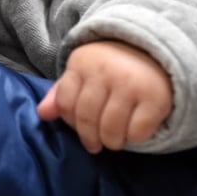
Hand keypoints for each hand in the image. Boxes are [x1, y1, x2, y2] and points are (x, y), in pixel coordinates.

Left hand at [37, 40, 171, 152]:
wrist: (155, 51)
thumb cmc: (111, 67)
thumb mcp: (83, 73)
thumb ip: (61, 93)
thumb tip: (42, 114)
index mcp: (83, 63)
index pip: (64, 103)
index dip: (69, 121)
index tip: (78, 126)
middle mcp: (105, 71)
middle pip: (86, 118)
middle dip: (89, 138)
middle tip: (95, 144)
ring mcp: (131, 84)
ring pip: (110, 129)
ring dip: (111, 142)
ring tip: (113, 141)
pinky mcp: (155, 98)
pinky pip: (137, 132)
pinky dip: (134, 138)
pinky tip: (133, 130)